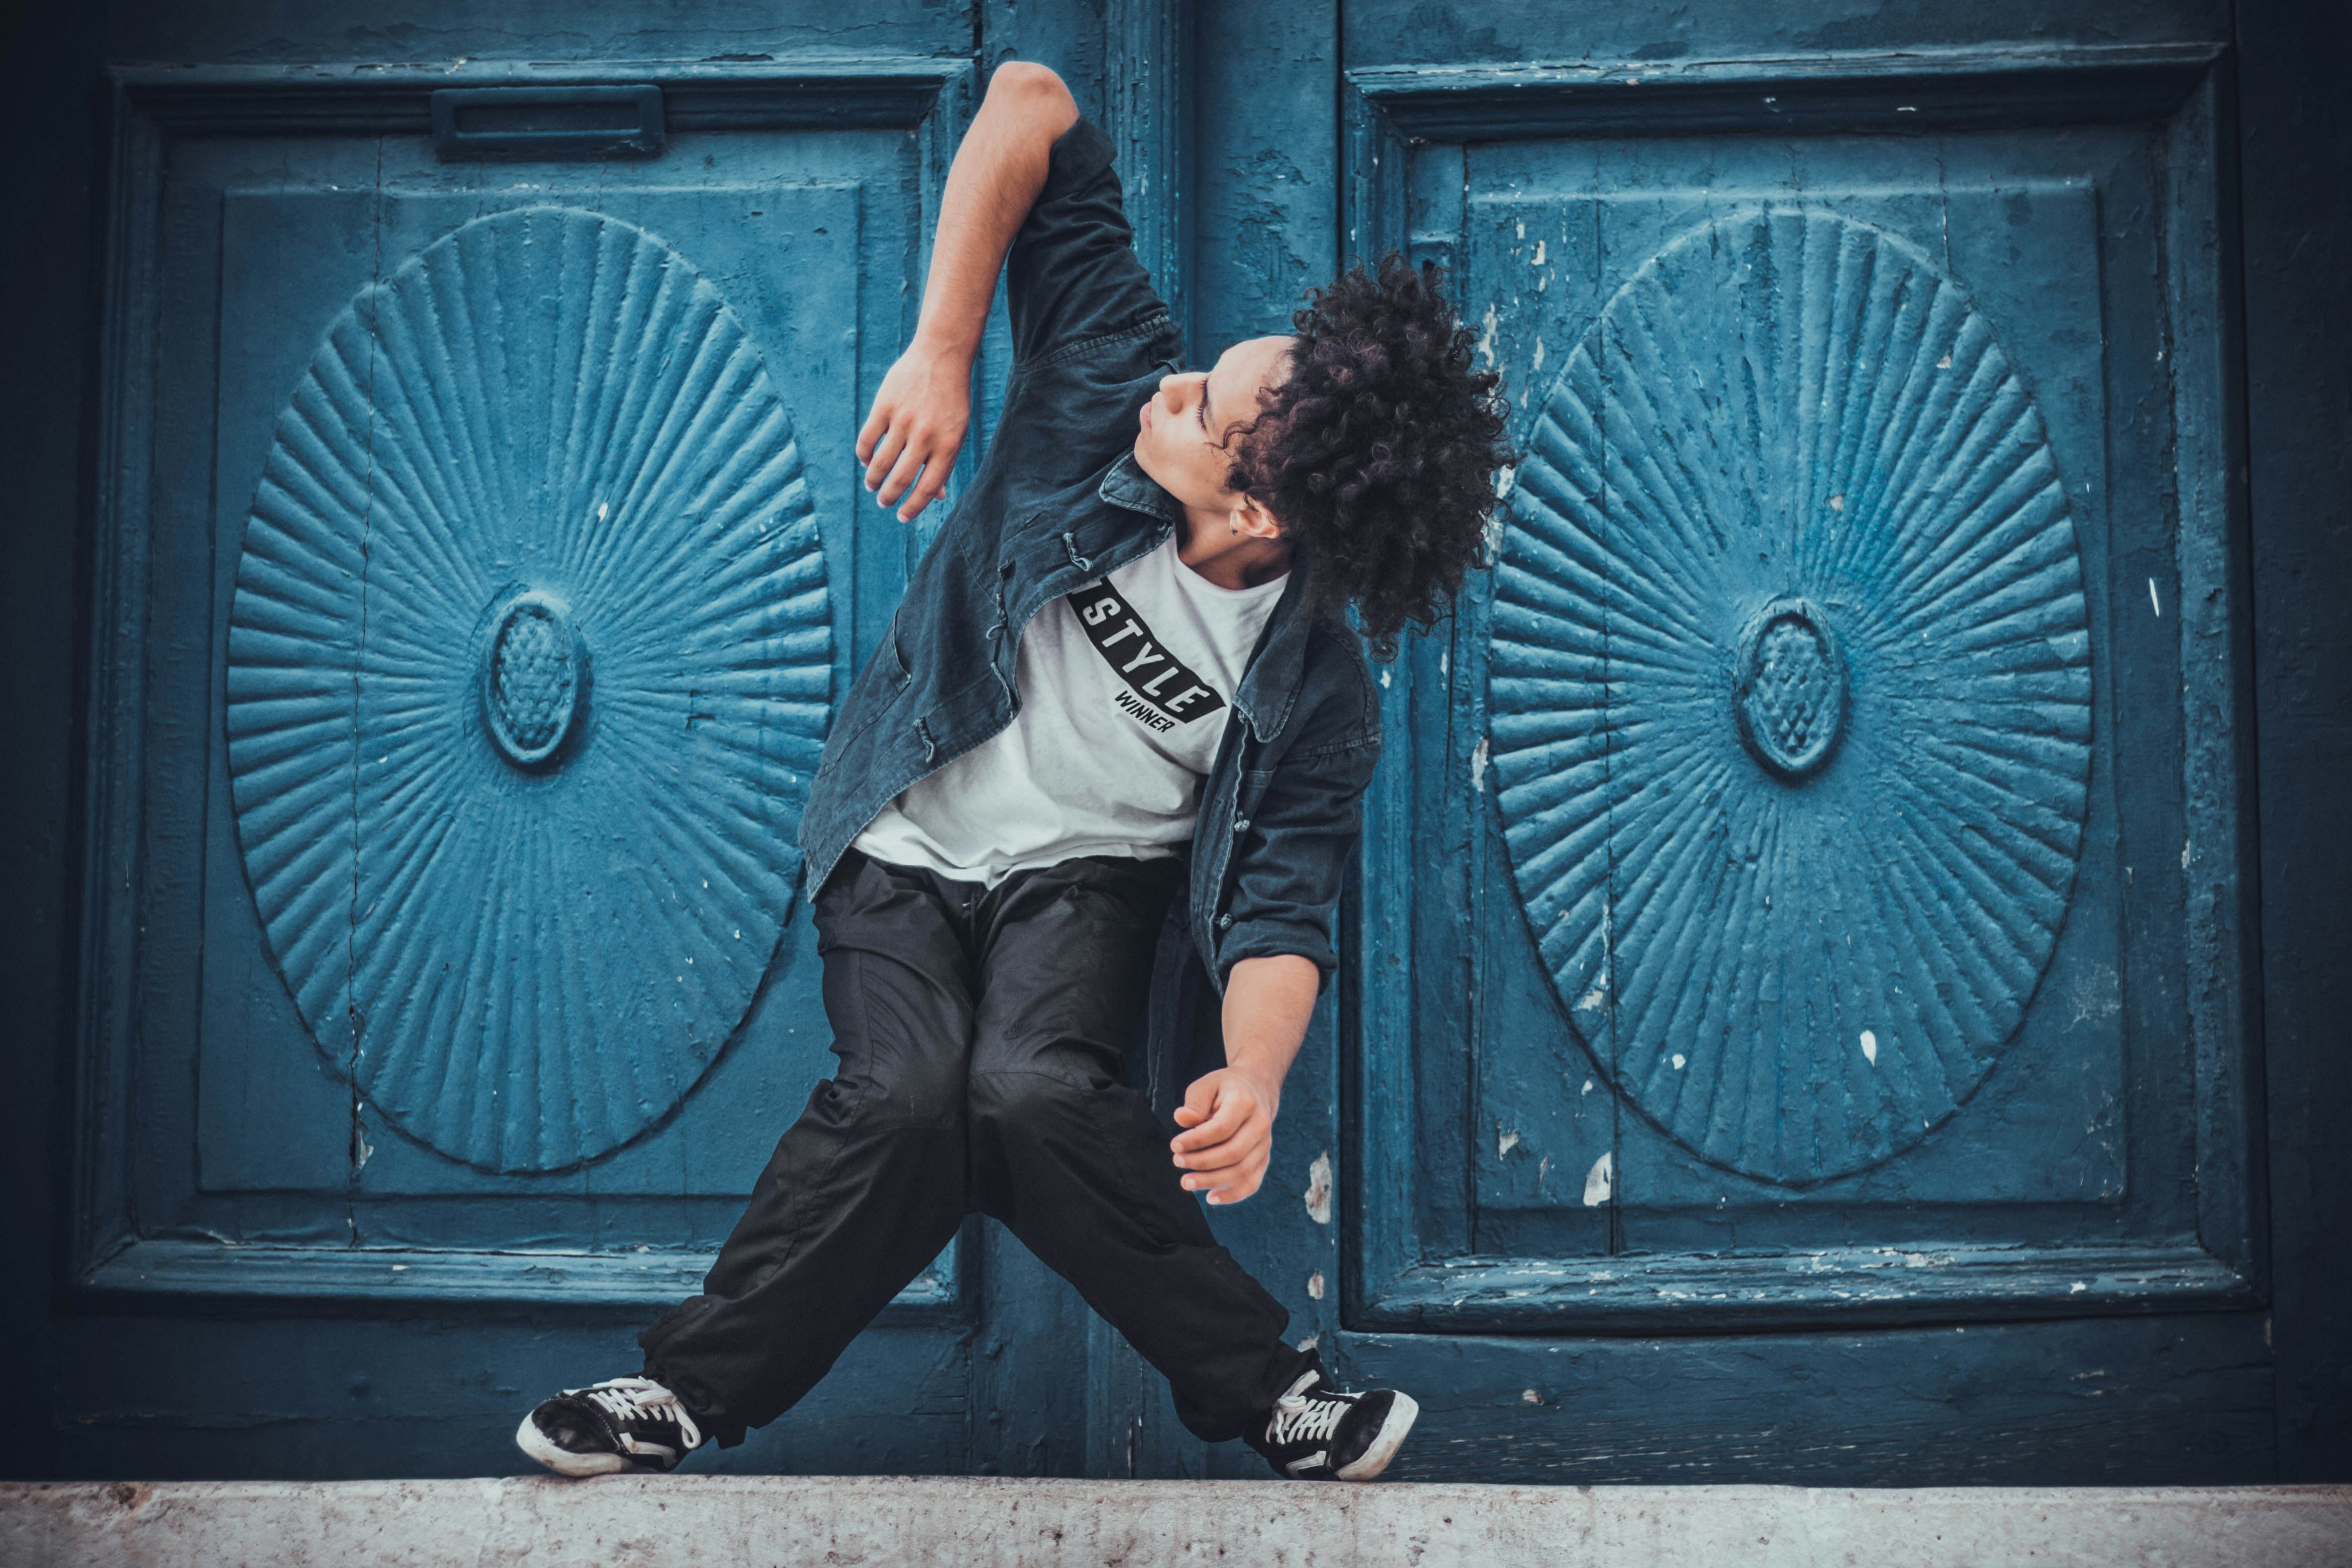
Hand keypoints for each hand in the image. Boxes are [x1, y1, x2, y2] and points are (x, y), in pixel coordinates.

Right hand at [857, 341, 971, 521]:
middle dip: (889, 497)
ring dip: (874, 479)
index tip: (901, 517)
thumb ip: (945, 463)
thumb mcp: (956, 432)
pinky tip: (867, 461)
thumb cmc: (951, 400)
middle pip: (901, 479)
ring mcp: (903, 420)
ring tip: (873, 486)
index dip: (913, 508)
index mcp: (947, 445)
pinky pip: (868, 439)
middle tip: (883, 502)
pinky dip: (865, 455)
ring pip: (881, 462)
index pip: (927, 488)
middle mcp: (925, 435)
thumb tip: (937, 497)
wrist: (941, 357)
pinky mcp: (884, 405)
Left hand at [1171, 1066, 1280, 1205]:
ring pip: (1241, 1171)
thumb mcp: (1206, 1086)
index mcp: (1245, 1103)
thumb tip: (1181, 1118)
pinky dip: (1232, 1195)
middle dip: (1201, 1162)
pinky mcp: (1264, 1159)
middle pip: (1232, 1153)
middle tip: (1177, 1162)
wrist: (1255, 1089)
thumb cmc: (1223, 1089)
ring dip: (1211, 1181)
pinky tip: (1210, 1198)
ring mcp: (1265, 1144)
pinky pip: (1251, 1183)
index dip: (1196, 1140)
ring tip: (1185, 1182)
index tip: (1175, 1145)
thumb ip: (1194, 1103)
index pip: (1222, 1128)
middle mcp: (1261, 1125)